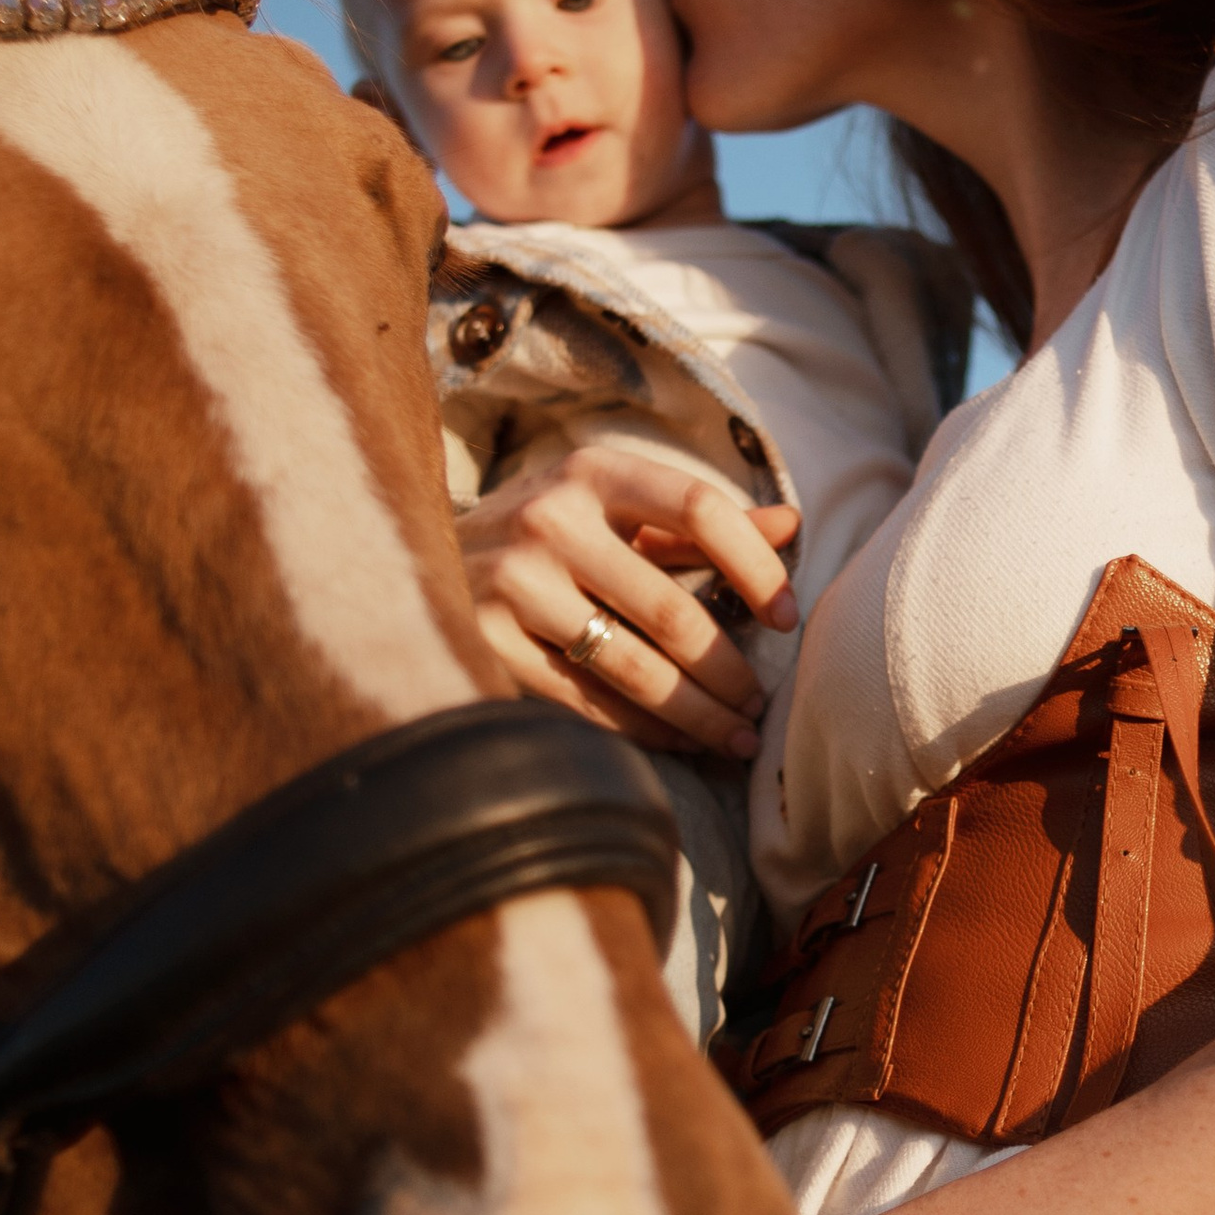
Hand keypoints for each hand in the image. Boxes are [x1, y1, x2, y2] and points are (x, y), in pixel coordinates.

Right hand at [456, 442, 800, 756]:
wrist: (421, 557)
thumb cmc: (547, 532)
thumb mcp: (613, 508)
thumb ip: (698, 523)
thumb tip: (793, 527)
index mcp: (593, 472)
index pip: (699, 509)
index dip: (756, 567)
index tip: (787, 617)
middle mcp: (551, 520)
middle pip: (671, 611)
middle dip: (729, 671)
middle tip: (761, 707)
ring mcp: (514, 583)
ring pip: (633, 668)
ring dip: (698, 714)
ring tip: (735, 737)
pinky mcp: (487, 641)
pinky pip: (586, 702)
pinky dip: (644, 730)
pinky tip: (679, 742)